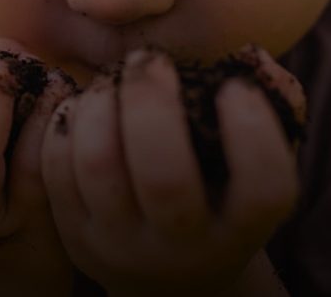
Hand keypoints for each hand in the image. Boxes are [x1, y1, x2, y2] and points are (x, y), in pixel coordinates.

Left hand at [42, 46, 304, 296]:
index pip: (262, 189)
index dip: (253, 131)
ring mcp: (119, 242)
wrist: (167, 277)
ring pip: (98, 165)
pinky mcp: (72, 232)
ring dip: (102, 104)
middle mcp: (181, 246)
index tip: (234, 87)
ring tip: (113, 77)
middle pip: (163, 176)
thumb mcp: (255, 169)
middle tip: (151, 61)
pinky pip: (56, 166)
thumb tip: (253, 57)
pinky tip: (87, 102)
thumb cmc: (220, 197)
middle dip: (151, 100)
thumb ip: (274, 109)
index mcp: (241, 229)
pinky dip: (67, 120)